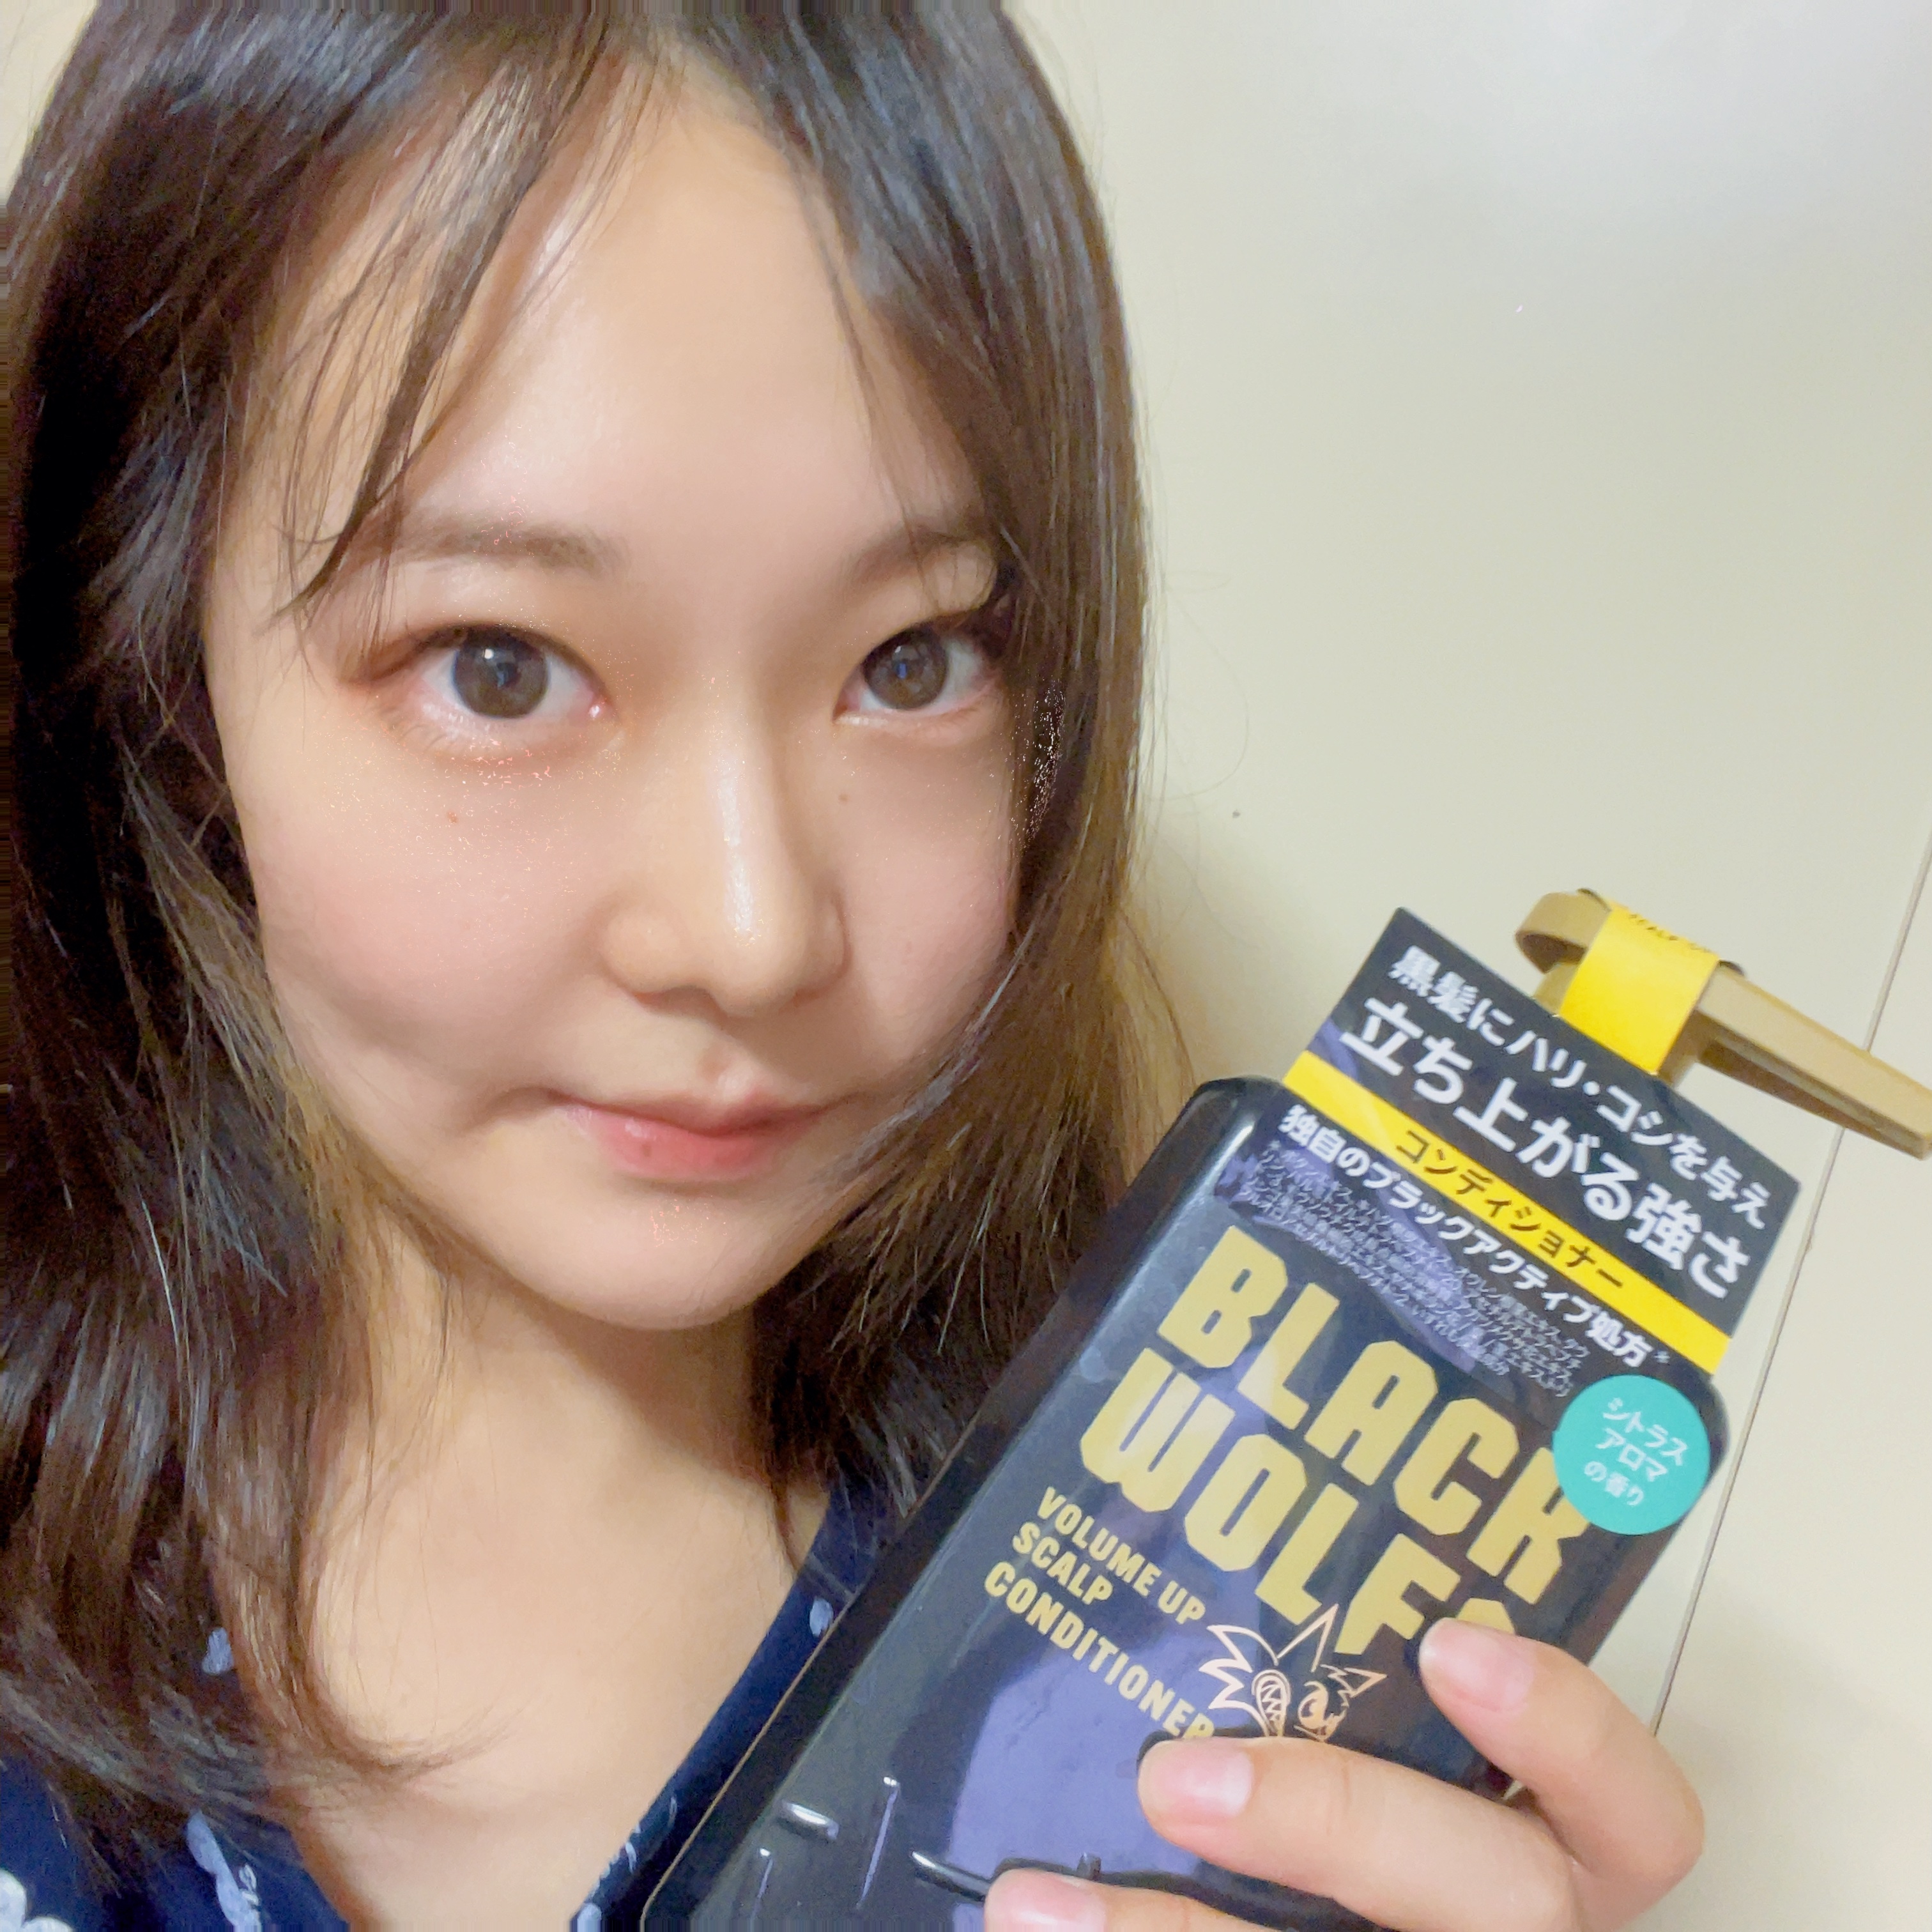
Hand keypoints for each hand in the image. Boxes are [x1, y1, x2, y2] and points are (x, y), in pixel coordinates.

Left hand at [983, 1619, 1700, 1930]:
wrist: (1324, 1912)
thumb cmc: (1351, 1819)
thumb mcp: (1388, 1747)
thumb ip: (1346, 1685)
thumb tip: (1188, 1564)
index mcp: (1553, 1864)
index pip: (1638, 1818)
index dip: (1568, 1732)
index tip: (1452, 1638)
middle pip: (1495, 1898)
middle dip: (1337, 1822)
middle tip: (1173, 1775)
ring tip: (1030, 1902)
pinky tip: (1032, 1931)